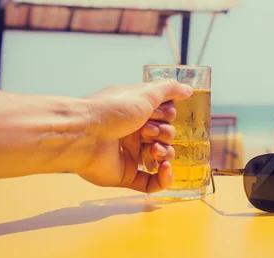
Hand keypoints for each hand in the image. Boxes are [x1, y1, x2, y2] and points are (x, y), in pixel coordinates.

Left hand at [76, 80, 191, 192]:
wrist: (85, 134)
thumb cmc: (113, 110)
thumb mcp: (146, 93)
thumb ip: (169, 90)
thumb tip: (188, 90)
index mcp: (137, 112)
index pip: (166, 116)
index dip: (168, 116)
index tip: (159, 113)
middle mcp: (134, 132)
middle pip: (166, 136)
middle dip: (165, 134)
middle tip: (148, 132)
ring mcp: (130, 154)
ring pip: (161, 158)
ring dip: (165, 153)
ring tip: (154, 150)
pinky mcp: (125, 175)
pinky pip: (151, 183)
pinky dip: (163, 179)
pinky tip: (165, 169)